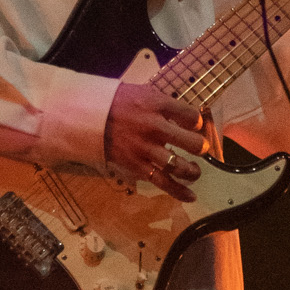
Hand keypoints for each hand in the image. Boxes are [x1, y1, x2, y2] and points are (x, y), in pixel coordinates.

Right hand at [103, 82, 204, 199]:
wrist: (88, 117)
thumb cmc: (118, 103)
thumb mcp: (143, 93)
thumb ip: (165, 104)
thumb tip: (188, 117)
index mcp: (156, 104)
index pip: (191, 115)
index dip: (198, 122)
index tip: (195, 125)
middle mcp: (155, 127)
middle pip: (192, 142)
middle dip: (200, 147)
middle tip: (200, 148)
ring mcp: (146, 149)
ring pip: (180, 166)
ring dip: (193, 171)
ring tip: (194, 170)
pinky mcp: (137, 166)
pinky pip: (162, 182)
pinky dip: (179, 191)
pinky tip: (190, 196)